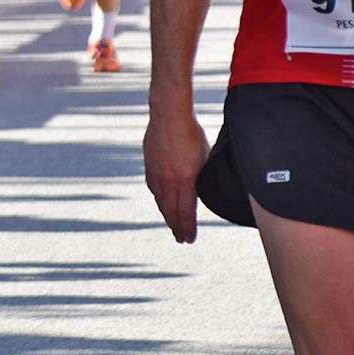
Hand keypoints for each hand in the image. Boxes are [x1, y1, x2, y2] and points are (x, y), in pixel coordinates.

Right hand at [142, 109, 209, 243]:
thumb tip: (205, 189)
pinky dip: (158, 199)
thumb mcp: (204, 157)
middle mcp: (167, 180)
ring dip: (166, 215)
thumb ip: (201, 176)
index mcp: (184, 180)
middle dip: (176, 227)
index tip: (190, 239)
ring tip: (172, 225)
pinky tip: (161, 201)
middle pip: (170, 211)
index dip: (188, 228)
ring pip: (160, 201)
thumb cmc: (191, 133)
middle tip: (181, 239)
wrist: (169, 115)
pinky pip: (154, 188)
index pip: (186, 212)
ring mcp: (156, 173)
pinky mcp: (149, 166)